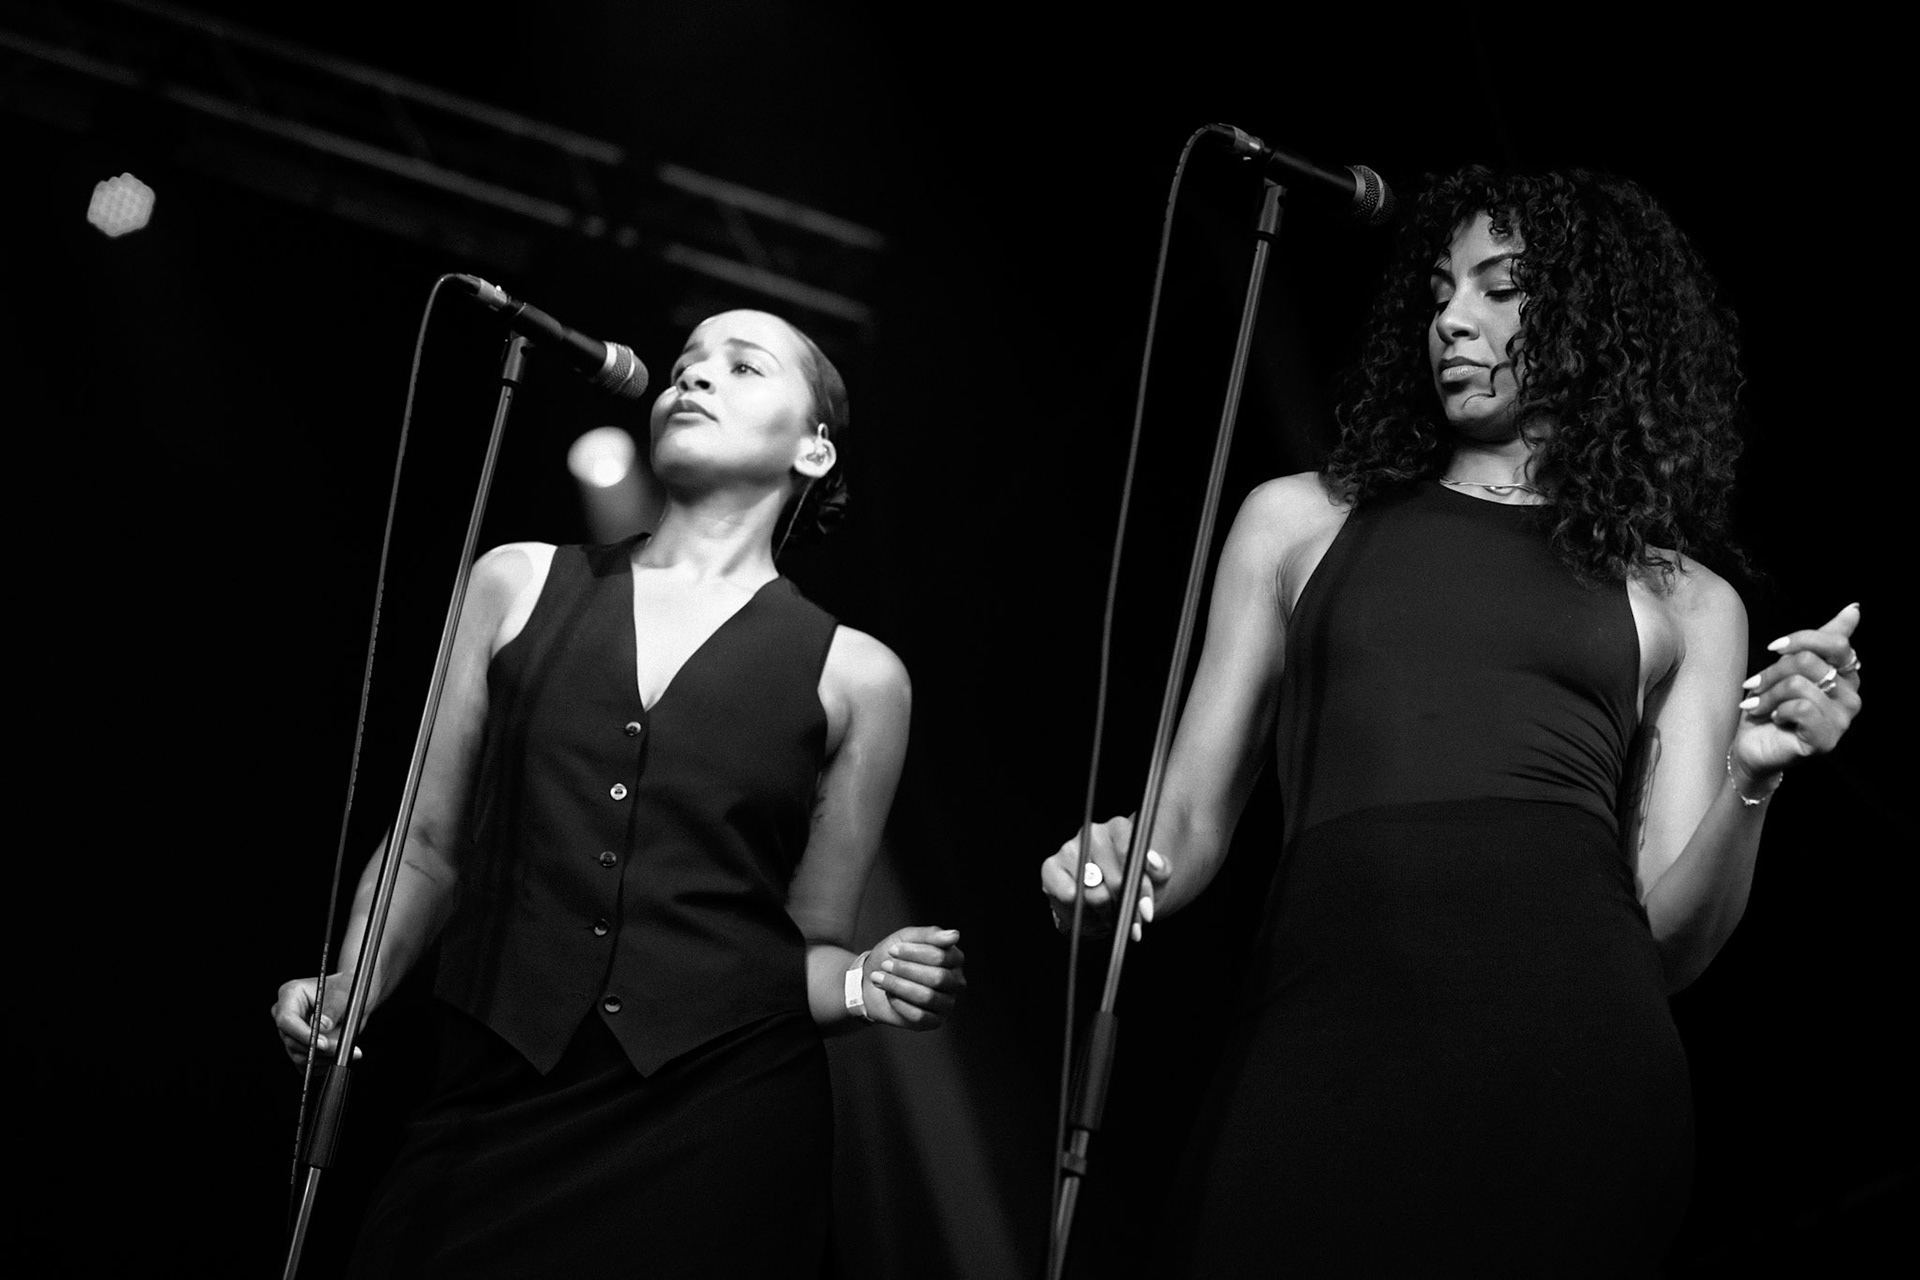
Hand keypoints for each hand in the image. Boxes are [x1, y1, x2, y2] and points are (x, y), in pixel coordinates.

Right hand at [271, 974, 361, 1065]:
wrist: (351, 998)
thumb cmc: (345, 990)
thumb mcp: (343, 995)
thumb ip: (333, 1009)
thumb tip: (323, 1025)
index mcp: (290, 994)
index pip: (286, 1020)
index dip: (304, 1034)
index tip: (324, 1043)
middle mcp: (285, 1014)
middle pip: (292, 1041)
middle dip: (318, 1049)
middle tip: (341, 1047)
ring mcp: (290, 1033)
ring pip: (299, 1055)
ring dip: (323, 1057)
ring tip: (345, 1049)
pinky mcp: (297, 1048)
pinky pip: (306, 1064)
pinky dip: (323, 1062)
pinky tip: (338, 1054)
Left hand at [859, 927, 964, 1029]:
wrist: (870, 981)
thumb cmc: (893, 957)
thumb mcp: (907, 938)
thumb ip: (930, 934)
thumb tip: (955, 935)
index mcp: (954, 959)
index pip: (941, 956)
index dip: (914, 953)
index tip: (892, 950)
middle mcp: (956, 982)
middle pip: (937, 978)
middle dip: (906, 970)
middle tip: (885, 965)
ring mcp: (947, 1004)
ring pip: (928, 997)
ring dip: (899, 986)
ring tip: (879, 978)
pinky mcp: (934, 1022)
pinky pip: (919, 1016)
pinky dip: (899, 1003)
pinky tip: (889, 995)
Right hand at [1039, 815, 1170, 941]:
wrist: (1109, 899)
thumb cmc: (1133, 884)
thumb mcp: (1156, 878)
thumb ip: (1161, 868)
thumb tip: (1152, 860)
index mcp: (1119, 828)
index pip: (1130, 854)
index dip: (1139, 886)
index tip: (1146, 909)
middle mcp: (1092, 833)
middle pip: (1114, 879)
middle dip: (1125, 908)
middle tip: (1132, 924)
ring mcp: (1069, 849)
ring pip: (1093, 893)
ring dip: (1106, 915)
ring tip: (1111, 918)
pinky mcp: (1050, 867)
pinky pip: (1068, 897)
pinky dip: (1082, 914)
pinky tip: (1089, 915)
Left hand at [1733, 602, 1862, 784]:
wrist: (1751, 745)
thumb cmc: (1771, 704)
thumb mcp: (1792, 666)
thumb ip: (1822, 639)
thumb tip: (1855, 608)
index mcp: (1847, 675)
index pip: (1836, 642)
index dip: (1800, 640)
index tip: (1774, 648)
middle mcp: (1852, 697)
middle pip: (1808, 662)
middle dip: (1772, 672)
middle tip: (1756, 686)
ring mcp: (1842, 720)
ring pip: (1798, 685)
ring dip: (1767, 694)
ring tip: (1759, 705)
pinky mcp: (1827, 739)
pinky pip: (1799, 709)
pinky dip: (1776, 711)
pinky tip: (1774, 719)